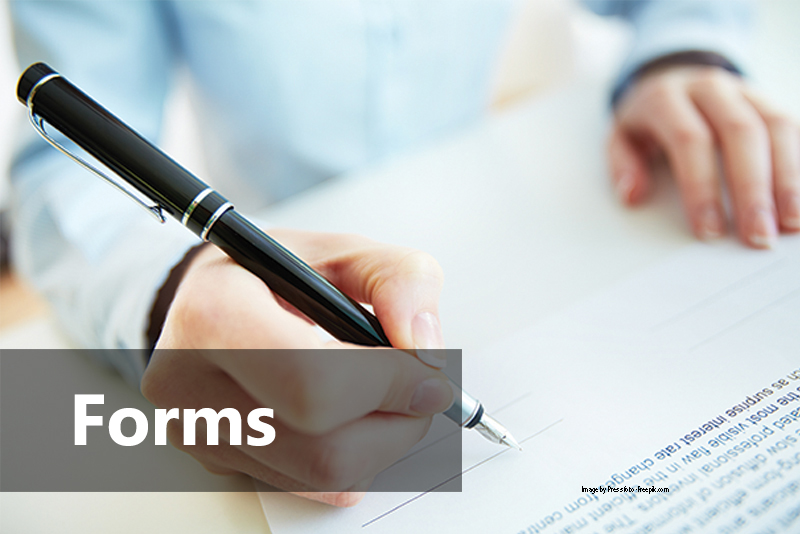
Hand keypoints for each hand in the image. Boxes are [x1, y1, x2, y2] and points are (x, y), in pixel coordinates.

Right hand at [141, 229, 451, 506]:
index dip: (387, 385)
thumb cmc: (276, 274)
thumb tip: (424, 346)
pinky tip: (350, 417)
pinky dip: (351, 459)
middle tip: (418, 391)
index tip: (427, 372)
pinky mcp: (216, 463)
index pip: (312, 383)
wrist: (214, 299)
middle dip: (396, 425)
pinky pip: (308, 487)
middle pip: (323, 450)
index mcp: (214, 315)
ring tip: (386, 397)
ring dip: (381, 444)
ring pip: (322, 478)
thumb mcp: (343, 250)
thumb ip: (399, 280)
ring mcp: (199, 434)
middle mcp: (191, 385)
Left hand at [609, 65, 799, 247]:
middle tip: (758, 236)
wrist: (671, 73)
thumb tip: (633, 195)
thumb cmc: (647, 118)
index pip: (690, 140)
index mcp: (667, 97)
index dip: (701, 186)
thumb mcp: (619, 136)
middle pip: (741, 133)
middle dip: (753, 189)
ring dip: (789, 177)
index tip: (710, 230)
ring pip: (778, 126)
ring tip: (793, 222)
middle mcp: (711, 87)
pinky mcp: (770, 100)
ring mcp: (746, 90)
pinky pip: (795, 126)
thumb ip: (622, 165)